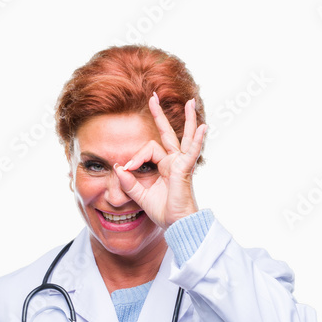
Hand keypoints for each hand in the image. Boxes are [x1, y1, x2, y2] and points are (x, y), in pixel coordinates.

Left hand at [114, 93, 206, 230]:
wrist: (177, 225)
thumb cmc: (164, 212)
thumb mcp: (140, 196)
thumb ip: (128, 182)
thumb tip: (118, 167)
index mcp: (163, 167)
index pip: (147, 150)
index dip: (135, 157)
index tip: (126, 169)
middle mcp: (173, 162)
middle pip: (168, 134)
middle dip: (160, 115)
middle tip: (153, 97)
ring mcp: (181, 164)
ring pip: (184, 137)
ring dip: (188, 119)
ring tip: (190, 102)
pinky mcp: (185, 170)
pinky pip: (191, 152)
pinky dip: (198, 140)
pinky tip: (203, 128)